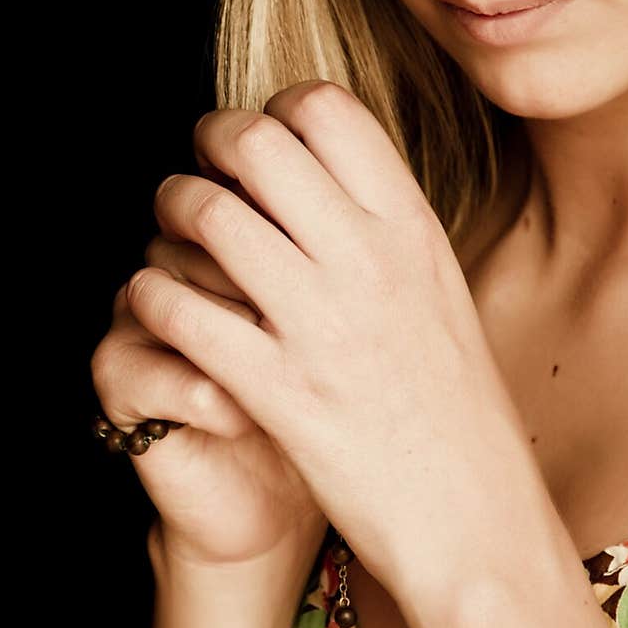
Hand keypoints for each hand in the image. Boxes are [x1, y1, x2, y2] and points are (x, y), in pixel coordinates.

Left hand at [125, 81, 537, 594]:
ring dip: (172, 210)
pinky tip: (157, 301)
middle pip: (257, 143)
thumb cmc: (456, 410)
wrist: (474, 516)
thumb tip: (322, 179)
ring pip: (209, 215)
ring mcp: (321, 324)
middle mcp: (368, 261)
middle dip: (209, 142)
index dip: (275, 110)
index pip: (328, 110)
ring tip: (170, 232)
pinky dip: (152, 293)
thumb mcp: (441, 295)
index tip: (259, 145)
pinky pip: (182, 310)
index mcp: (412, 230)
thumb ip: (384, 231)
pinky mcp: (278, 391)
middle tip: (200, 171)